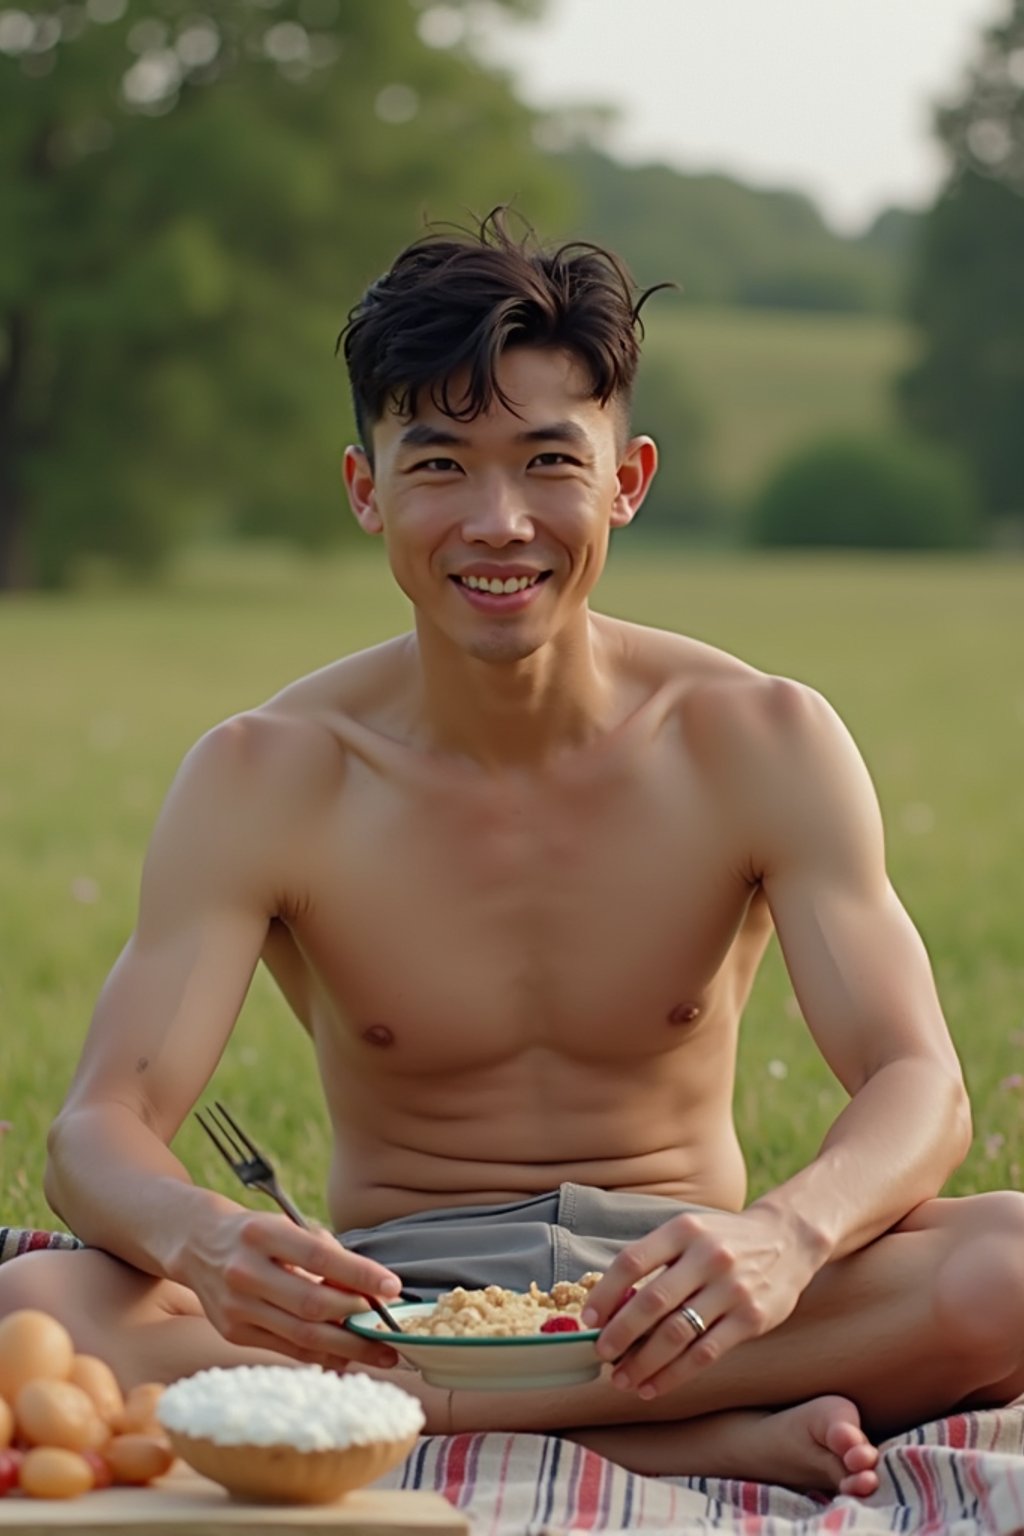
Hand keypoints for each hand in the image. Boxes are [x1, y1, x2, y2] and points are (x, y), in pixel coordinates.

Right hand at [183, 1209, 403, 1370]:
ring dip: (348, 1347)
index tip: (393, 1287)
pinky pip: (286, 1349)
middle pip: (312, 1304)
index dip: (360, 1274)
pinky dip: (321, 1355)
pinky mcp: (233, 1332)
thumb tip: (367, 1288)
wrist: (196, 1244)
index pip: (320, 1258)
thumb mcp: (286, 1226)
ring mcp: (235, 1306)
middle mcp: (244, 1271)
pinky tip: (346, 1355)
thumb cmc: (256, 1233)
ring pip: (301, 1335)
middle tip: (390, 1328)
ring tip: (380, 1352)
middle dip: (357, 1318)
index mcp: (262, 1233)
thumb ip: (324, 1252)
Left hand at [581, 1205, 818, 1397]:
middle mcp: (707, 1256)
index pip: (633, 1261)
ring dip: (643, 1362)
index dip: (605, 1293)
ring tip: (622, 1379)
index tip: (587, 1319)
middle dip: (620, 1334)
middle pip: (652, 1301)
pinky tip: (654, 1386)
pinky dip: (674, 1375)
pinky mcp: (750, 1319)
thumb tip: (609, 1305)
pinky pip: (705, 1354)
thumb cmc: (723, 1240)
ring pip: (677, 1334)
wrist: (787, 1240)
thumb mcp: (690, 1232)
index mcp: (683, 1230)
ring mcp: (732, 1288)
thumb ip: (656, 1260)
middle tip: (600, 1354)